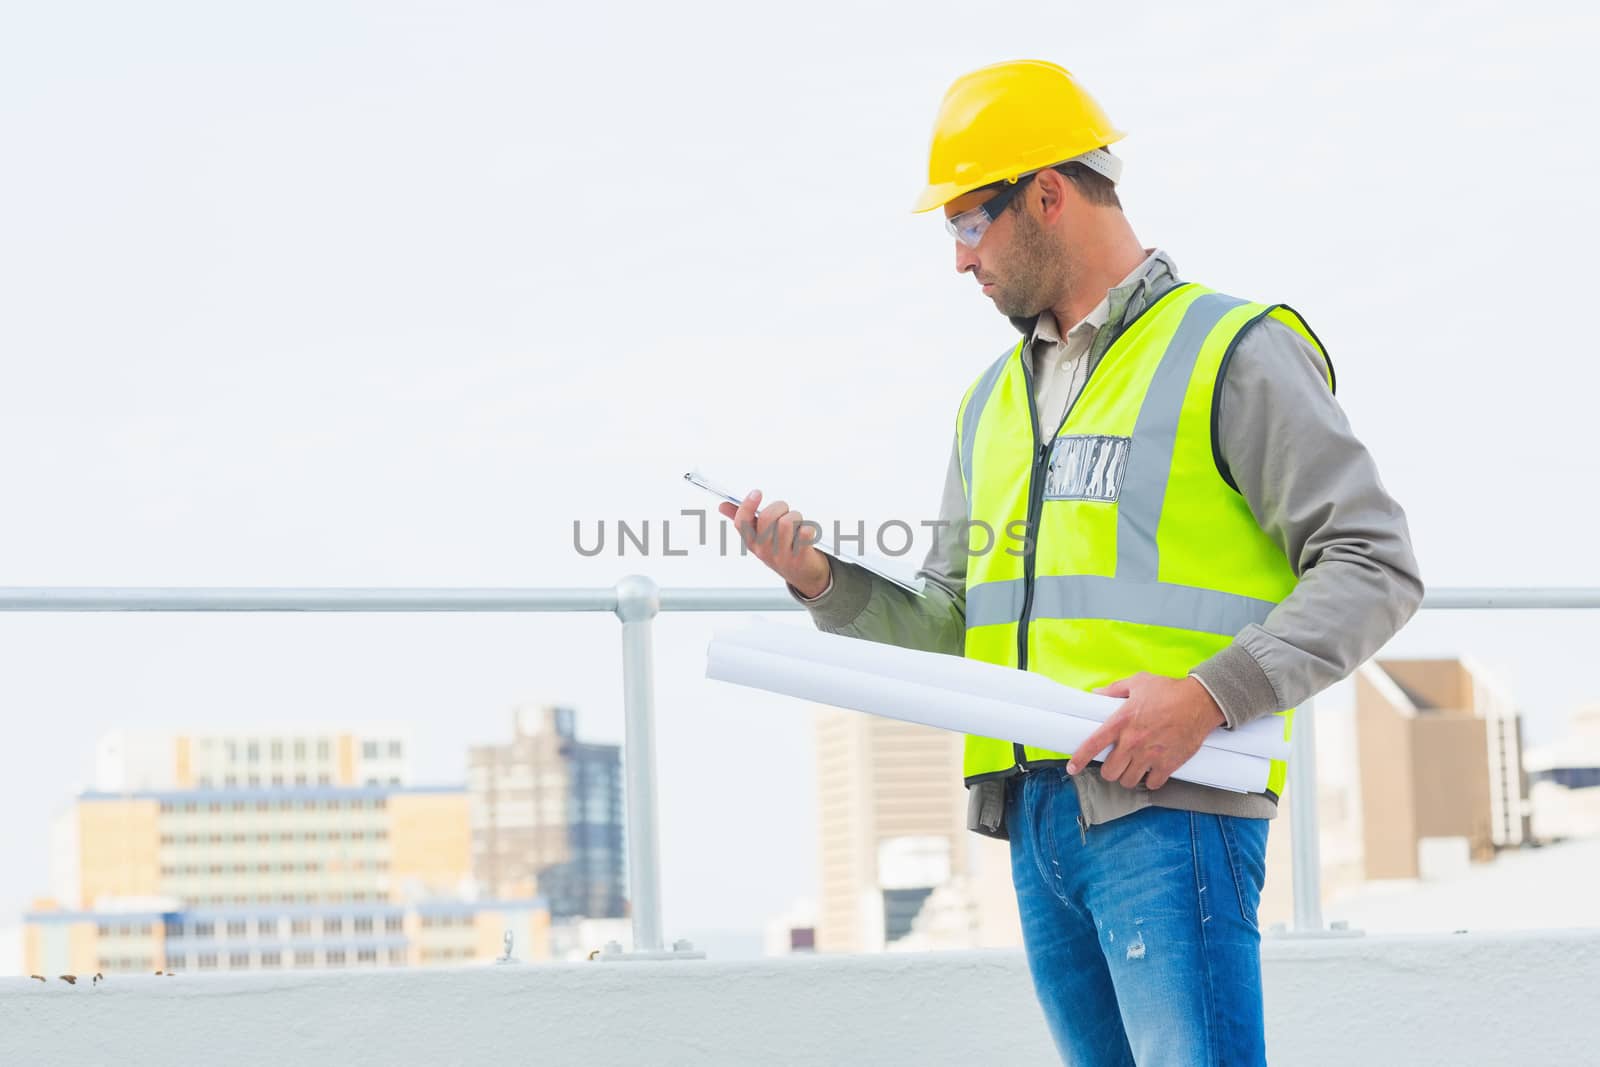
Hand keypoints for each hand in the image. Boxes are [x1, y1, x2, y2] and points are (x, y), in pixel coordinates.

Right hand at [717, 489, 830, 596]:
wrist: (804, 575)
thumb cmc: (781, 550)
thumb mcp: (760, 538)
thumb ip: (743, 520)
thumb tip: (722, 505)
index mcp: (752, 542)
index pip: (741, 523)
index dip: (747, 505)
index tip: (757, 493)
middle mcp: (764, 550)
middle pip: (767, 517)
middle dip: (780, 506)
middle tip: (786, 511)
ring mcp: (782, 556)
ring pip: (787, 522)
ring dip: (796, 517)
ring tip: (798, 523)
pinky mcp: (801, 558)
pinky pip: (805, 532)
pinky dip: (809, 528)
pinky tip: (807, 533)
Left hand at [1065, 673, 1225, 789]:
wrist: (1201, 701)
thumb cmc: (1170, 690)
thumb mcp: (1139, 682)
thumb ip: (1115, 689)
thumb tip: (1096, 693)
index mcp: (1122, 721)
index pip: (1093, 744)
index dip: (1079, 758)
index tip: (1072, 768)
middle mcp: (1133, 741)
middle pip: (1109, 772)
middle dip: (1110, 770)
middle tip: (1116, 764)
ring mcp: (1151, 755)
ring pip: (1128, 781)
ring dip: (1128, 777)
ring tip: (1133, 768)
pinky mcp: (1168, 764)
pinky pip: (1152, 784)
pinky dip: (1150, 781)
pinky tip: (1151, 771)